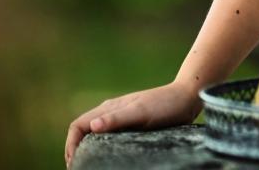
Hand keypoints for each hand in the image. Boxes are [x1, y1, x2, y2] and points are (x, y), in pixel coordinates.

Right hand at [65, 81, 202, 165]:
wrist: (187, 96)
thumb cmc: (165, 104)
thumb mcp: (141, 112)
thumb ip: (117, 118)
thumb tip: (92, 127)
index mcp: (109, 108)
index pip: (78, 126)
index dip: (71, 145)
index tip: (74, 164)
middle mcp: (111, 111)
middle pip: (82, 130)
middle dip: (75, 148)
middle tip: (78, 168)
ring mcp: (120, 116)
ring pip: (94, 132)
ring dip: (87, 147)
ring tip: (88, 164)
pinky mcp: (131, 122)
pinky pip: (108, 134)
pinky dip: (100, 145)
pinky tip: (107, 155)